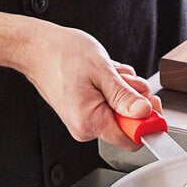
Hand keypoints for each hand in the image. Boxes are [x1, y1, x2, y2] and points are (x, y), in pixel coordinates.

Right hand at [0, 8, 159, 150]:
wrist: (35, 47)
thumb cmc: (61, 54)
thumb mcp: (102, 71)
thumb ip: (124, 96)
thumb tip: (145, 113)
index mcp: (90, 122)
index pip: (132, 139)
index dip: (147, 122)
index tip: (151, 104)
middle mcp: (86, 128)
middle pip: (129, 124)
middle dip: (135, 100)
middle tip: (126, 79)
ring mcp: (85, 121)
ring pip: (122, 112)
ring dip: (125, 90)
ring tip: (110, 73)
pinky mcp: (85, 112)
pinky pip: (112, 105)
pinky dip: (114, 89)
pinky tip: (104, 75)